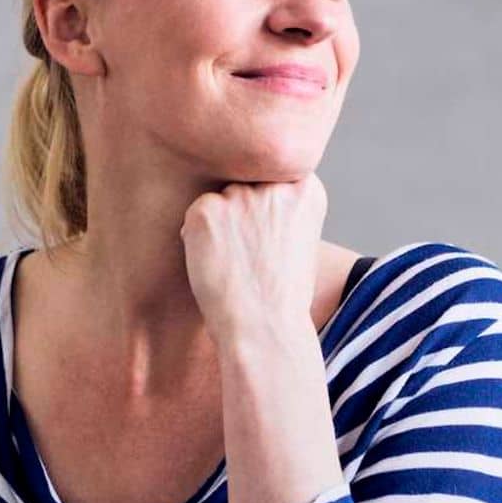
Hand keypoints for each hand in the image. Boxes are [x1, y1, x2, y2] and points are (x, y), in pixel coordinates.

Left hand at [180, 174, 327, 344]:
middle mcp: (274, 185)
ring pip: (219, 200)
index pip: (273, 175)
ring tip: (235, 262)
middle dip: (241, 212)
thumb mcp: (299, 239)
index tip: (269, 237)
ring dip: (220, 224)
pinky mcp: (206, 210)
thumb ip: (281, 208)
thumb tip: (248, 191)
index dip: (266, 208)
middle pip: (244, 184)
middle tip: (248, 254)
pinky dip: (197, 238)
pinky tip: (216, 264)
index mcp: (306, 190)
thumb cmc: (282, 295)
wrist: (264, 327)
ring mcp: (239, 195)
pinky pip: (195, 215)